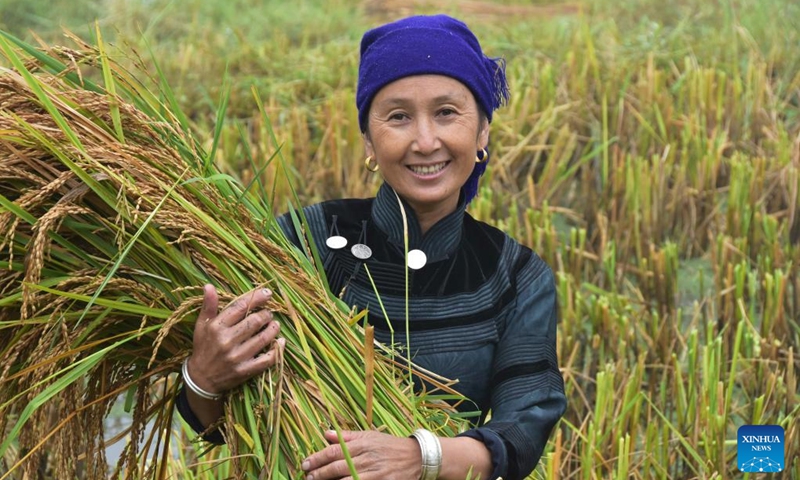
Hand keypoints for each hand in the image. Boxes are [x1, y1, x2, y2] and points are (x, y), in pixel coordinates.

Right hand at [187, 284, 284, 395]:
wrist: (200, 379)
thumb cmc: (203, 348)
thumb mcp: (202, 326)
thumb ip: (208, 306)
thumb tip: (209, 285)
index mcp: (217, 327)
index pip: (240, 307)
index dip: (256, 298)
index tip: (267, 293)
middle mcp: (227, 341)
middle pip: (254, 321)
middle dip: (266, 314)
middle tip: (269, 313)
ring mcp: (237, 357)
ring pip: (263, 338)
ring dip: (273, 328)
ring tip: (274, 324)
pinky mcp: (245, 370)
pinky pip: (267, 359)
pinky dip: (277, 349)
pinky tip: (280, 342)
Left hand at [301, 430, 421, 479]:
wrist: (417, 457)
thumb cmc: (390, 446)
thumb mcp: (370, 436)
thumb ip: (348, 436)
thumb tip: (326, 433)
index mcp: (363, 443)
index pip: (335, 451)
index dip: (318, 458)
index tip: (305, 463)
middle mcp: (367, 458)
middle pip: (338, 466)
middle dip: (320, 473)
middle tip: (307, 476)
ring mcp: (375, 473)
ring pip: (347, 479)